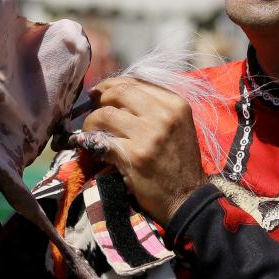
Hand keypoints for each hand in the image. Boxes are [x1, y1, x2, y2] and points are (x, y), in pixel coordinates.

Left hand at [81, 78, 206, 224]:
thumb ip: (151, 106)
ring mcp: (149, 135)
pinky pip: (101, 140)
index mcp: (175, 103)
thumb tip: (114, 92)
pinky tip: (91, 147)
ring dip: (91, 123)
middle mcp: (164, 115)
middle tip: (91, 111)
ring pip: (105, 114)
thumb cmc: (179, 161)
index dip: (110, 85)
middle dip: (99, 100)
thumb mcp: (176, 125)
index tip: (99, 94)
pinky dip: (90, 142)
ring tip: (91, 132)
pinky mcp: (134, 156)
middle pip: (118, 92)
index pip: (134, 82)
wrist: (187, 197)